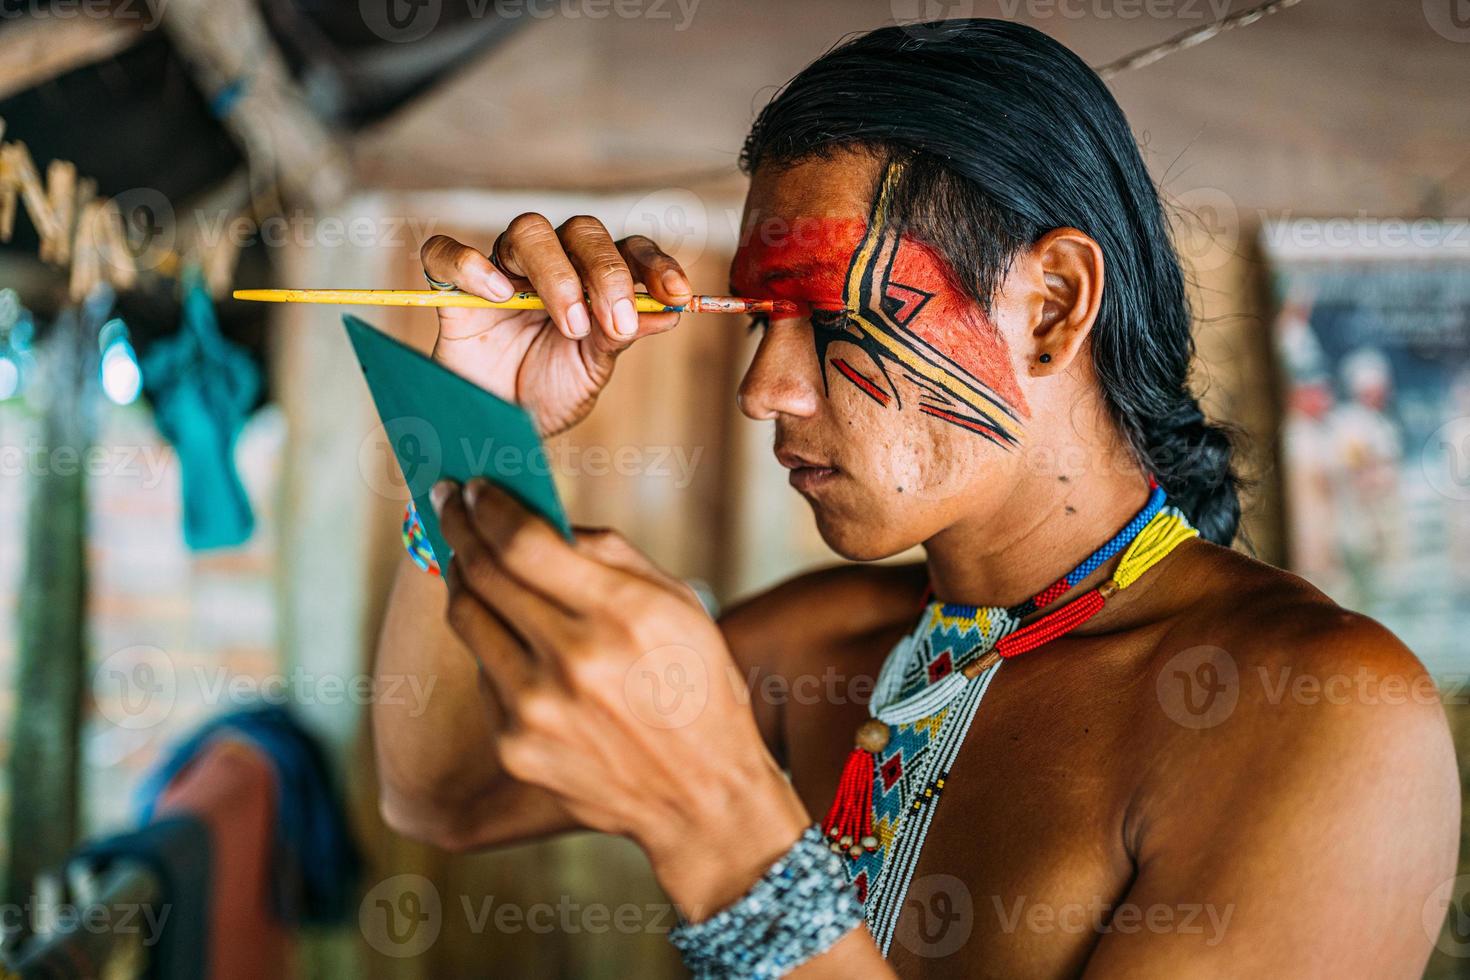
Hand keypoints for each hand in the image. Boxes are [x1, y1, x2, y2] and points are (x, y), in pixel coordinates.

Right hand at [419, 217, 690, 436]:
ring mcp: (502, 271)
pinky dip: (472, 265)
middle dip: (607, 273)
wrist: (496, 427)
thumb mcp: (592, 369)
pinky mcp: (454, 290)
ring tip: (569, 324)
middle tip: (615, 322)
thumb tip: (669, 313)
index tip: (677, 295)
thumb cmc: (547, 392)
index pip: (628, 248)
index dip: (655, 265)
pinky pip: (449, 253)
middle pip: (582, 231)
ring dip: (555, 273)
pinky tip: (498, 295)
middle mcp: (551, 263)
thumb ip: (621, 337)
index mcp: (592, 278)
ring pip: (528, 231)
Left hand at [431, 478, 810, 917]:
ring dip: (462, 579)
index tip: (472, 486)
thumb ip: (610, 554)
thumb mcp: (679, 604)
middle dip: (459, 526)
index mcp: (622, 614)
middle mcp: (573, 660)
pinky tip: (516, 642)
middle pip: (482, 573)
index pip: (523, 542)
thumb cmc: (696, 686)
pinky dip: (493, 646)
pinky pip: (484, 674)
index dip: (488, 505)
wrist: (702, 796)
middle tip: (449, 501)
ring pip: (468, 620)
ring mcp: (536, 709)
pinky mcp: (514, 745)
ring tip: (467, 560)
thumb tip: (538, 518)